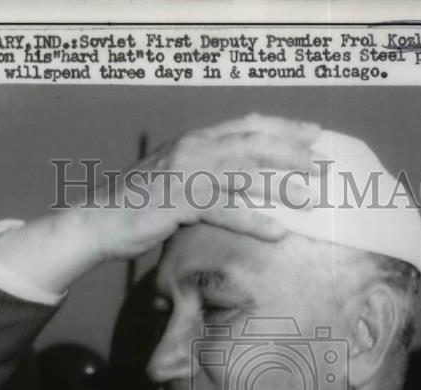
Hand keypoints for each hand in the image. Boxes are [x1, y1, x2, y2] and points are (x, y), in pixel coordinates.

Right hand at [0, 113, 322, 292]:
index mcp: (195, 141)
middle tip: (323, 165)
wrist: (97, 222)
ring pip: (243, 172)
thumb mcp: (178, 182)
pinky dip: (253, 220)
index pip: (246, 125)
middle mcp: (192, 149)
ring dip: (280, 184)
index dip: (282, 127)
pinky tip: (277, 232)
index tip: (314, 134)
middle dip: (291, 152)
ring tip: (310, 198)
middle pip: (252, 143)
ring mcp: (184, 173)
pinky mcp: (178, 201)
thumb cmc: (140, 207)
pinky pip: (224, 209)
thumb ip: (208, 177)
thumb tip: (245, 186)